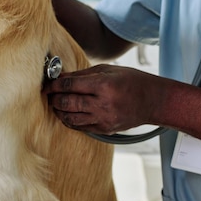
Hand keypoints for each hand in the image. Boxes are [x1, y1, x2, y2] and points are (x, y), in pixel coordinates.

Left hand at [43, 64, 163, 134]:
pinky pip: (80, 127)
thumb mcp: (108, 70)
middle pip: (67, 103)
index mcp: (104, 85)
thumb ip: (82, 75)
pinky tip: (66, 113)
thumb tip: (60, 77)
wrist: (153, 101)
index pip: (70, 85)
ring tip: (55, 104)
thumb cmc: (131, 81)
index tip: (47, 84)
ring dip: (58, 111)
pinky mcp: (105, 129)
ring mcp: (104, 119)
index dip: (54, 85)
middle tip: (48, 94)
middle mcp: (103, 104)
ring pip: (70, 118)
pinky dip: (69, 120)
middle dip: (53, 98)